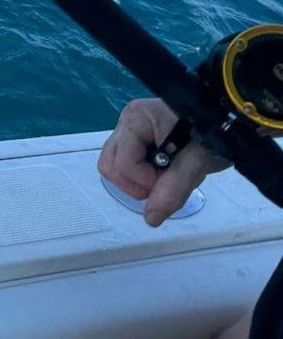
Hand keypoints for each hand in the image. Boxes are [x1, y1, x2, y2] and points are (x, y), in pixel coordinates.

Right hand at [97, 98, 228, 226]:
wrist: (229, 119)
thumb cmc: (213, 133)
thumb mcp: (197, 162)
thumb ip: (172, 190)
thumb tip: (150, 219)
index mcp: (136, 119)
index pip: (122, 163)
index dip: (144, 181)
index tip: (172, 179)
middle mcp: (126, 121)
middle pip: (110, 165)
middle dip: (134, 184)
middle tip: (164, 182)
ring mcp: (129, 129)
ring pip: (114, 166)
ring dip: (137, 181)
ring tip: (166, 177)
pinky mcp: (137, 138)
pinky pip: (127, 164)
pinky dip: (142, 175)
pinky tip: (165, 170)